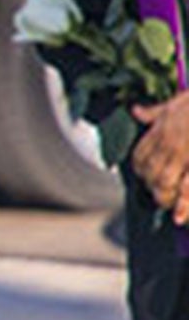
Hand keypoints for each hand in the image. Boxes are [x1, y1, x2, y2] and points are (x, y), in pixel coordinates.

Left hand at [134, 94, 188, 224]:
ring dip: (163, 197)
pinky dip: (184, 205)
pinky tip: (178, 218)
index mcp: (162, 130)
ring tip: (166, 206)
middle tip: (157, 197)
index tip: (145, 178)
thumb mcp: (176, 102)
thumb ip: (155, 112)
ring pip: (165, 182)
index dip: (140, 171)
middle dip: (151, 187)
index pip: (140, 156)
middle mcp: (169, 144)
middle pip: (150, 172)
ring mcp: (185, 155)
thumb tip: (136, 111)